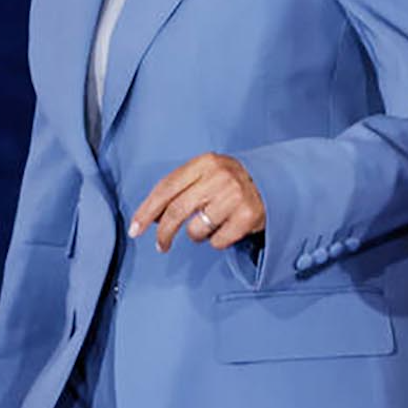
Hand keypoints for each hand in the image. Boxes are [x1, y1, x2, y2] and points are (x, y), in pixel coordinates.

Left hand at [128, 153, 266, 251]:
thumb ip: (180, 189)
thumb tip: (152, 217)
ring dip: (197, 235)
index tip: (135, 228)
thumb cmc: (230, 182)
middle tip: (161, 245)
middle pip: (176, 211)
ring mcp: (235, 197)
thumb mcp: (206, 174)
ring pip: (196, 230)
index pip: (166, 188)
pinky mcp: (247, 217)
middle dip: (163, 233)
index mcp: (205, 162)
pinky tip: (225, 228)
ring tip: (209, 225)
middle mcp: (219, 177)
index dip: (147, 210)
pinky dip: (217, 241)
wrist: (272, 184)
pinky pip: (217, 241)